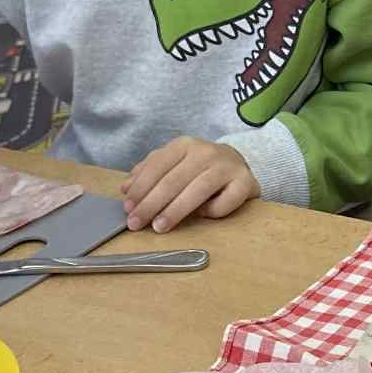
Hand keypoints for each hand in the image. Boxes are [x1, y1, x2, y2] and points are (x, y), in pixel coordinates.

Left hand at [122, 137, 257, 229]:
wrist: (238, 164)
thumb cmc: (199, 168)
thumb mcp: (173, 164)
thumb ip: (150, 173)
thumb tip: (126, 188)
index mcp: (184, 145)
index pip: (157, 166)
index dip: (141, 188)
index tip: (128, 208)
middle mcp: (205, 152)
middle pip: (173, 180)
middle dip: (151, 204)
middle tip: (136, 223)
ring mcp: (227, 166)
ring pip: (197, 190)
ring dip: (175, 211)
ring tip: (159, 227)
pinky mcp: (245, 183)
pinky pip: (224, 202)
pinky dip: (210, 212)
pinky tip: (202, 216)